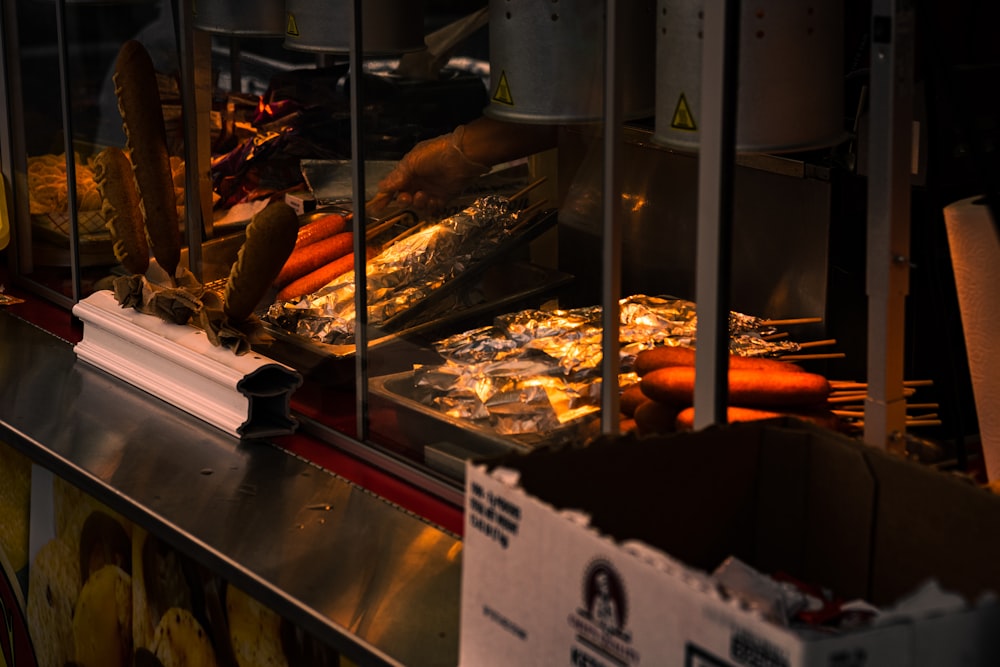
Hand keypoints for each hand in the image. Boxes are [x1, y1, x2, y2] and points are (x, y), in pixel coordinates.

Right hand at [371, 125, 489, 212]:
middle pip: (405, 197)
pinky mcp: (444, 196)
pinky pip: (433, 207)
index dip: (385, 196)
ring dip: (418, 202)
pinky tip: (432, 199)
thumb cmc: (436, 153)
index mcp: (409, 169)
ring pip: (418, 204)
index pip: (393, 185)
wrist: (462, 156)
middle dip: (403, 200)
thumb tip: (381, 186)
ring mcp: (432, 188)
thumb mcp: (411, 162)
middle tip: (405, 198)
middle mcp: (419, 180)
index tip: (377, 206)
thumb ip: (397, 177)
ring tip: (422, 195)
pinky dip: (431, 206)